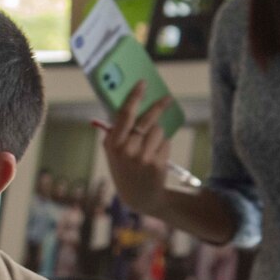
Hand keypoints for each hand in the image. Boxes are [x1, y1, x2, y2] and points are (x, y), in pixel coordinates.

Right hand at [96, 81, 174, 216]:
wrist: (139, 196)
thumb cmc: (126, 169)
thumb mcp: (114, 153)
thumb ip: (118, 133)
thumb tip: (130, 106)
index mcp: (111, 144)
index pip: (124, 114)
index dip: (134, 97)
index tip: (142, 83)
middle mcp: (125, 150)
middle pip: (146, 119)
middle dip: (158, 107)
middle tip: (167, 98)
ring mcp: (141, 157)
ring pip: (158, 130)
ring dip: (158, 134)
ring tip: (151, 148)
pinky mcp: (156, 163)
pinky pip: (165, 142)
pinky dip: (163, 146)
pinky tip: (156, 157)